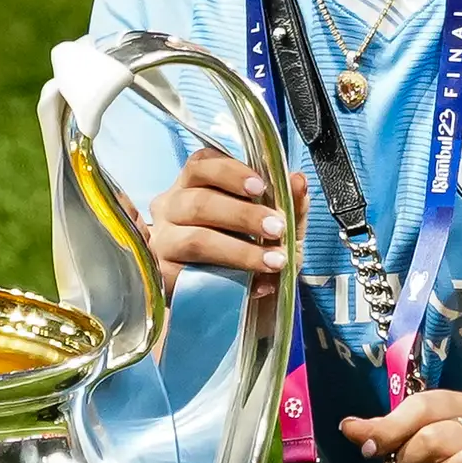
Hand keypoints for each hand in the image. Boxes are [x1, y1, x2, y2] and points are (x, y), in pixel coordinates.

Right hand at [143, 149, 289, 296]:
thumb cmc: (247, 250)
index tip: (260, 186)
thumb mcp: (275, 225)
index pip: (202, 164)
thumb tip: (298, 180)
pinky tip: (255, 285)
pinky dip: (227, 279)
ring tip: (273, 260)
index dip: (230, 171)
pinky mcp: (162, 274)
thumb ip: (289, 204)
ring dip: (239, 250)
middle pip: (199, 201)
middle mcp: (171, 206)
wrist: (227, 298)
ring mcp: (163, 240)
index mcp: (194, 184)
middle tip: (276, 228)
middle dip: (243, 214)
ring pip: (196, 239)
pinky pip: (192, 276)